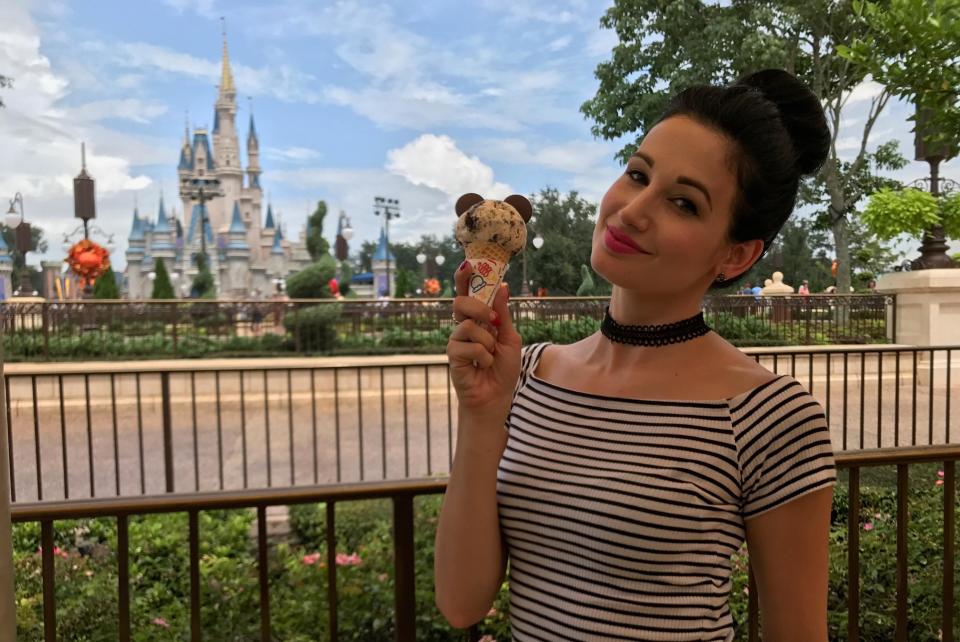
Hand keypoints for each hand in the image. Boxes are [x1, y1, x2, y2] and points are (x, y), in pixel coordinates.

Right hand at [447, 261, 521, 423]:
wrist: (497, 397)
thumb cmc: (503, 369)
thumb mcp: (510, 338)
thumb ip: (503, 314)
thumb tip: (502, 285)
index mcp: (477, 320)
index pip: (467, 294)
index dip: (464, 278)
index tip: (467, 264)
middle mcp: (463, 327)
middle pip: (462, 302)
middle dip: (480, 308)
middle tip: (495, 323)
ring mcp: (456, 341)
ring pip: (468, 325)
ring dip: (488, 341)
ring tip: (491, 355)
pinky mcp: (452, 356)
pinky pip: (469, 346)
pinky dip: (484, 357)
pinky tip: (484, 367)